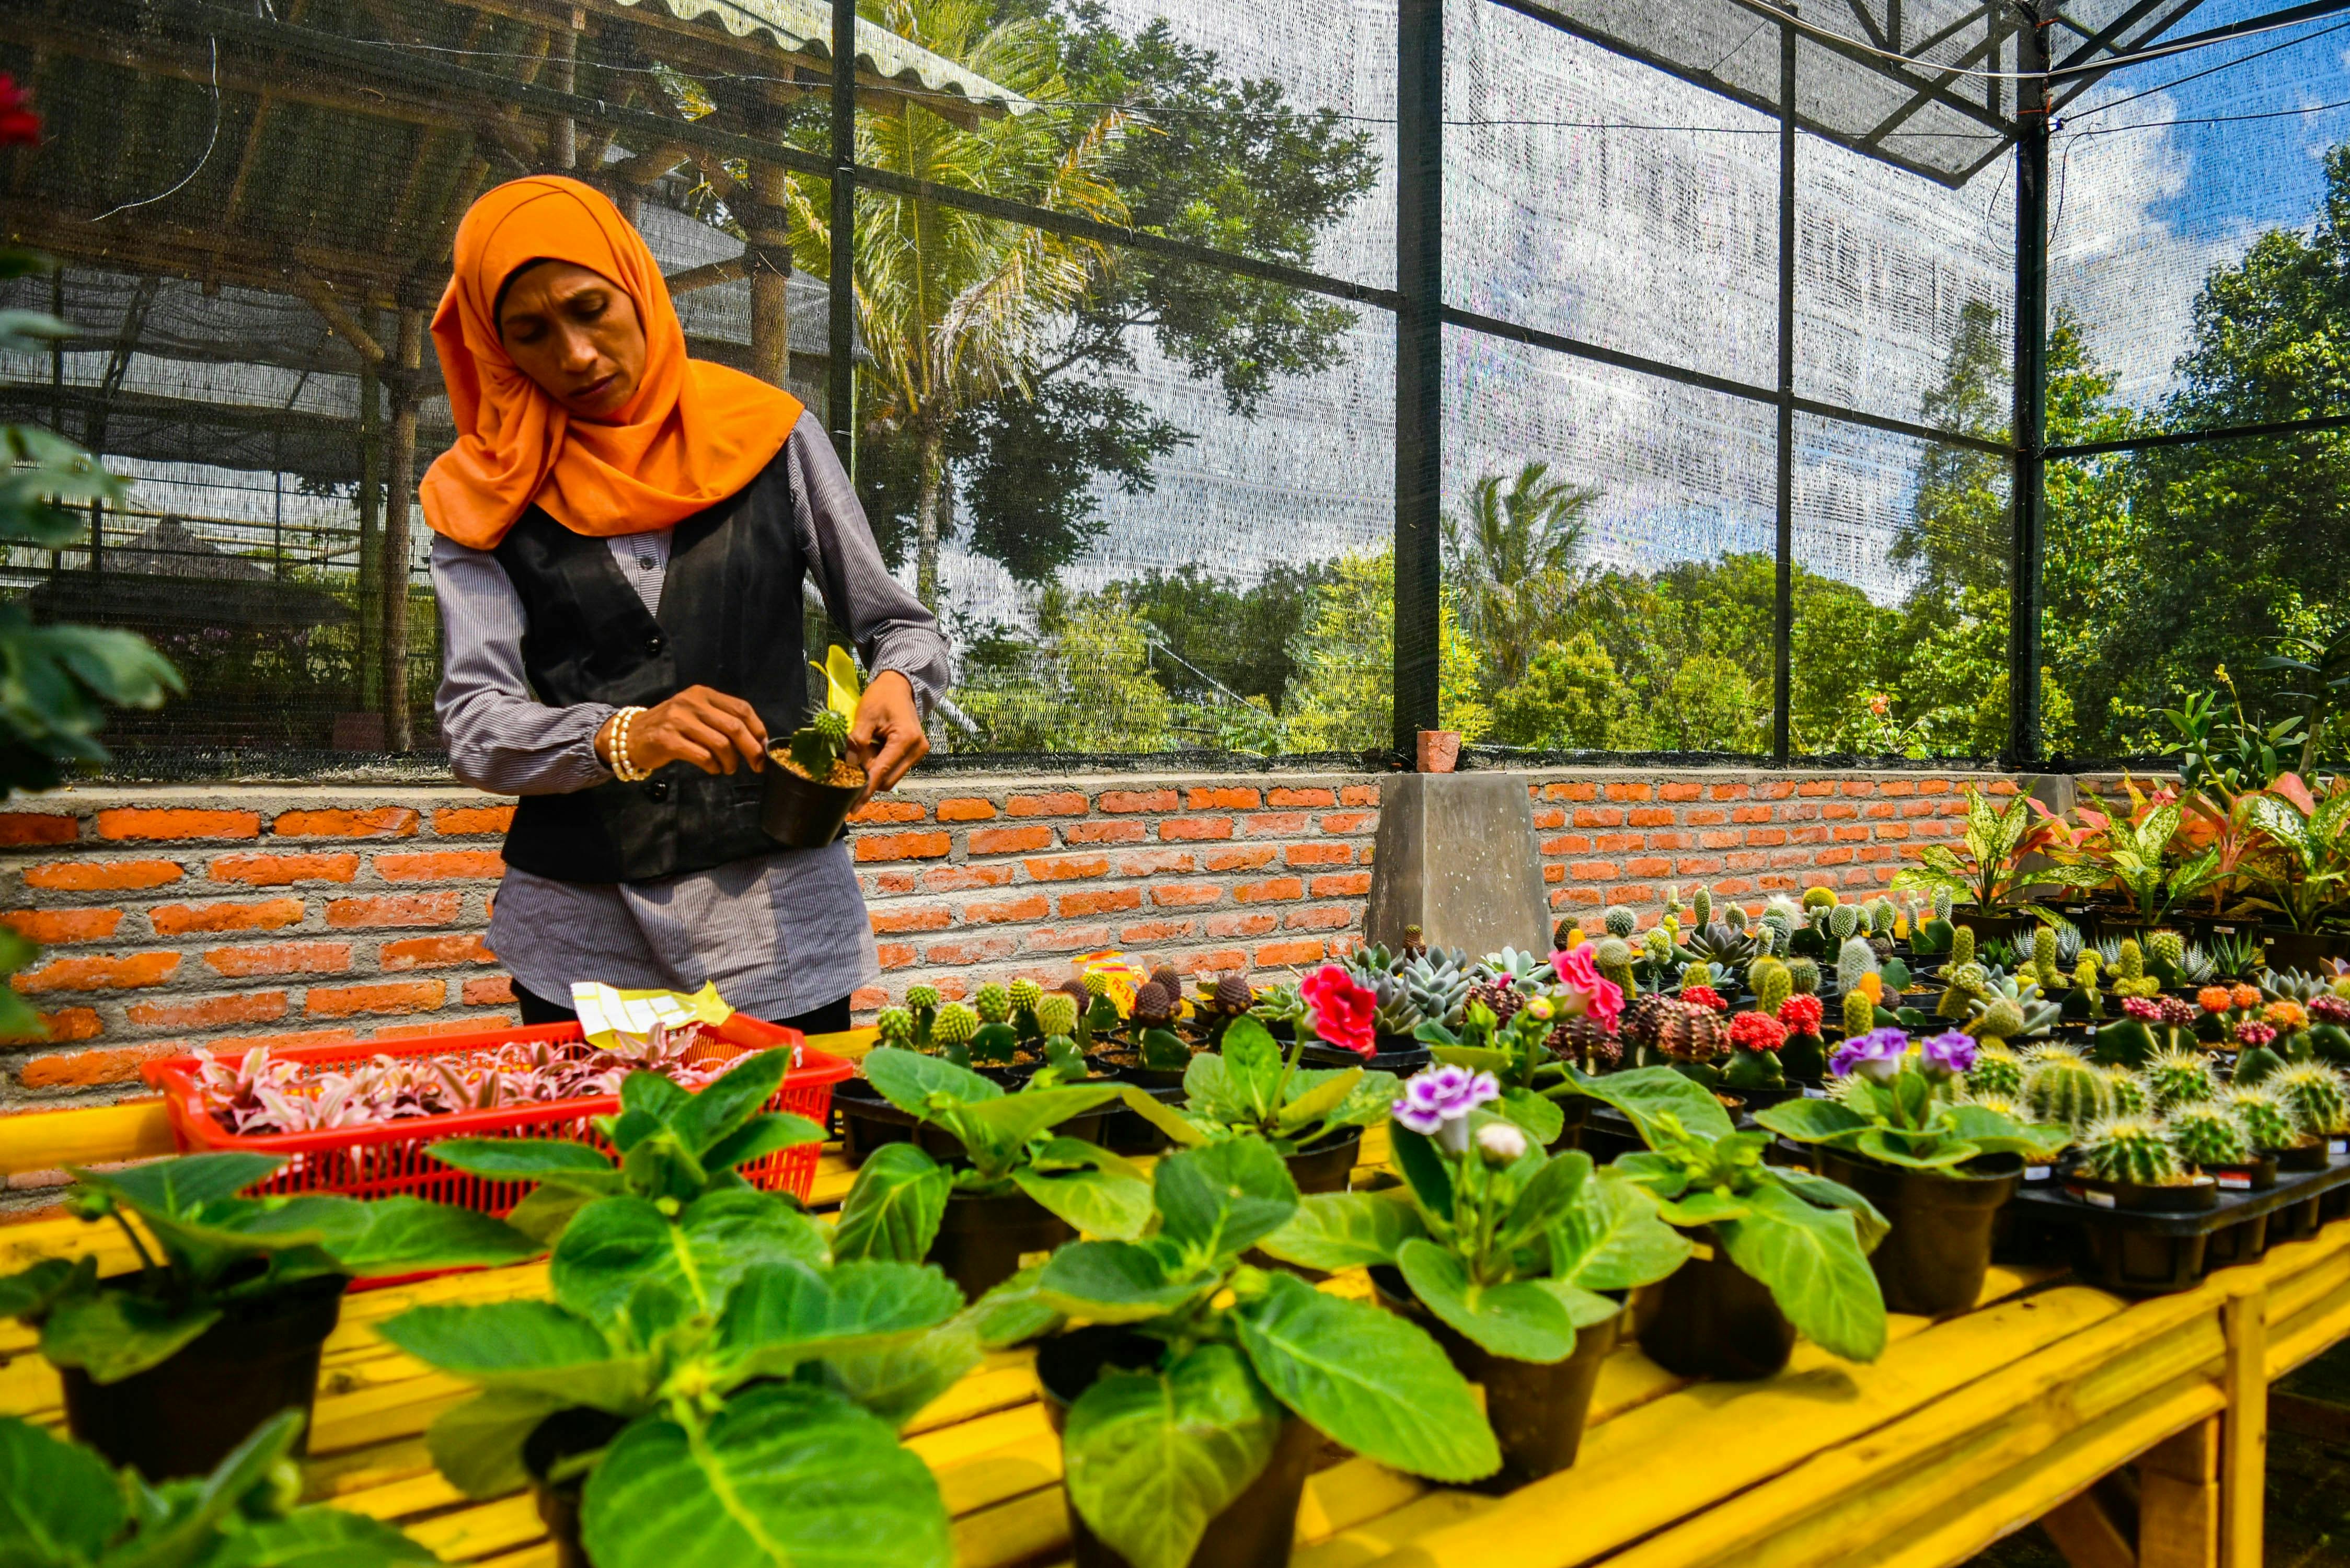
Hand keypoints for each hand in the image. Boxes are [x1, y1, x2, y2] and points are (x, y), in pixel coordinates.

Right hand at [598, 686, 767, 775]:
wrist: (631, 735)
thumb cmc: (671, 727)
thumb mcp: (696, 714)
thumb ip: (721, 721)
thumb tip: (756, 740)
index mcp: (702, 694)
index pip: (741, 708)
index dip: (758, 729)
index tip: (763, 747)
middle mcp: (691, 702)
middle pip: (734, 727)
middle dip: (751, 749)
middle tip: (757, 765)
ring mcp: (678, 720)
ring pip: (720, 743)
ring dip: (730, 761)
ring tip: (728, 769)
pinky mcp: (667, 739)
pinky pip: (702, 755)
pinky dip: (713, 766)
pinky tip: (712, 769)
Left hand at [848, 670, 927, 807]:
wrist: (899, 686)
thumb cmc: (882, 697)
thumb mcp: (865, 716)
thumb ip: (857, 741)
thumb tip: (850, 766)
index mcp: (906, 739)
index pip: (882, 772)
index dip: (866, 790)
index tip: (854, 806)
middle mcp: (917, 750)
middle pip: (888, 779)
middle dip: (869, 776)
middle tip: (854, 758)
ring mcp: (918, 753)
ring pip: (892, 776)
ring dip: (875, 770)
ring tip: (866, 748)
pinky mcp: (914, 754)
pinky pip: (895, 769)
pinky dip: (881, 764)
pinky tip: (874, 748)